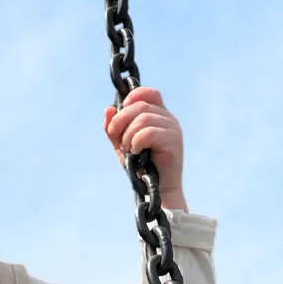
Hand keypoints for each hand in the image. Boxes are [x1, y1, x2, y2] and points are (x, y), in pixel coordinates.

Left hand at [104, 87, 185, 207]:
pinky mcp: (174, 141)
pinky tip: (137, 152)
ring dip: (128, 135)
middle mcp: (168, 118)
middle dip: (121, 121)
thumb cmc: (140, 166)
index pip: (148, 93)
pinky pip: (148, 132)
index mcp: (158, 115)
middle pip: (140, 106)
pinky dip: (136, 142)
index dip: (133, 97)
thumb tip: (108, 109)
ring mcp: (173, 128)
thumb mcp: (121, 144)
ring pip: (143, 119)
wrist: (155, 190)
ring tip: (129, 149)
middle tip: (116, 138)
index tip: (121, 112)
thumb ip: (113, 128)